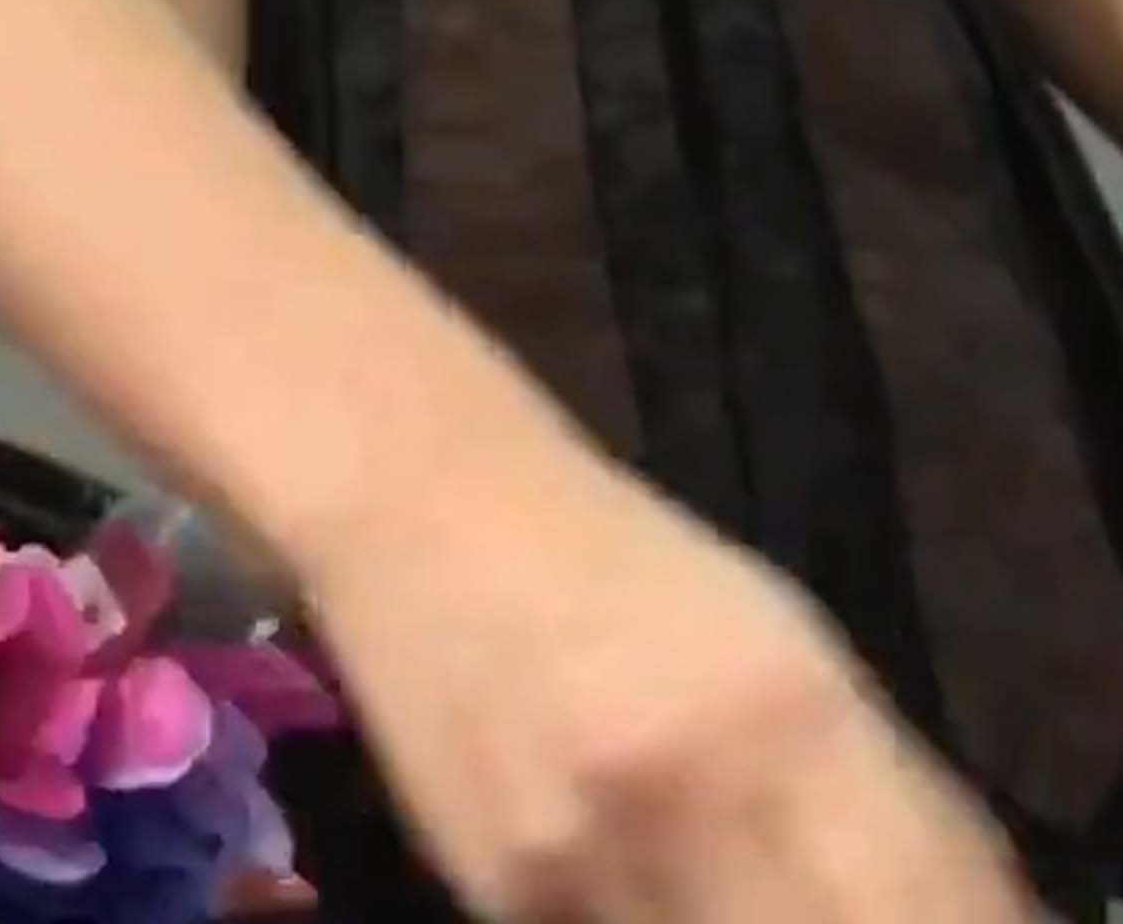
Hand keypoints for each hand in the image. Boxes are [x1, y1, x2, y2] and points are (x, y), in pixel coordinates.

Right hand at [308, 445, 1031, 921]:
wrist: (416, 499)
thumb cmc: (619, 563)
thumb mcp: (782, 646)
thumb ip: (878, 791)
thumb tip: (964, 918)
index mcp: (794, 715)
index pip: (921, 910)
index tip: (910, 914)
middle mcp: (694, 791)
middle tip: (789, 882)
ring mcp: (588, 855)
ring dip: (722, 919)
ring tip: (695, 852)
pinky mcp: (500, 894)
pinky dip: (632, 918)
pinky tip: (615, 857)